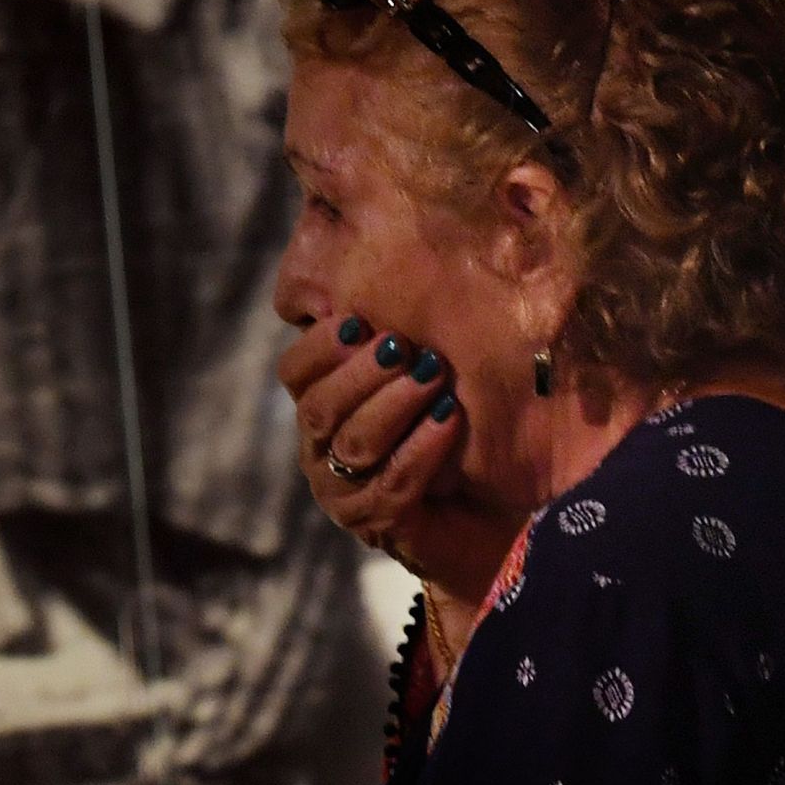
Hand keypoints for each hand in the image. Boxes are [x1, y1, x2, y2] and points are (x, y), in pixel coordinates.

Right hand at [279, 316, 520, 602]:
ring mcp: (345, 492)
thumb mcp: (418, 368)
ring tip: (433, 375)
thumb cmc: (448, 422)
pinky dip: (421, 447)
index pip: (295, 372)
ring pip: (354, 444)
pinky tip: (448, 419)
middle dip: (361, 374)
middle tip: (403, 345)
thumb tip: (382, 261)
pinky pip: (394, 484)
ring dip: (394, 405)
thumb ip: (395, 331)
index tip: (357, 320)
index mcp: (320, 405)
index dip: (320, 346)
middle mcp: (322, 449)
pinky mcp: (379, 524)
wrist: (488, 507)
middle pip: (321, 408)